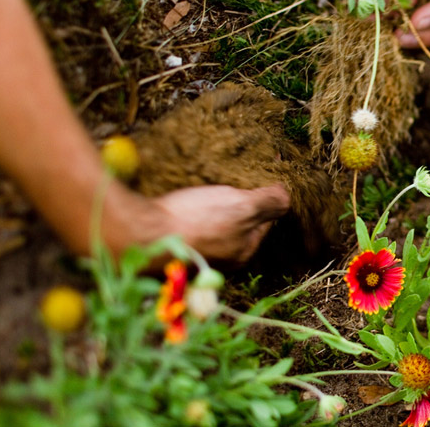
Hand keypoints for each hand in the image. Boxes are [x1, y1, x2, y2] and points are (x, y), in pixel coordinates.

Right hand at [152, 184, 290, 263]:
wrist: (142, 234)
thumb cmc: (196, 222)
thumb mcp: (243, 208)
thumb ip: (269, 203)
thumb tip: (287, 196)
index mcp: (243, 250)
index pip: (264, 220)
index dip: (263, 195)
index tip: (260, 172)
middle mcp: (221, 258)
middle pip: (238, 223)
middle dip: (237, 202)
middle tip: (232, 177)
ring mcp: (196, 252)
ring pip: (213, 223)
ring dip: (213, 204)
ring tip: (209, 184)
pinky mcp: (173, 243)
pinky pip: (190, 223)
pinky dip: (192, 210)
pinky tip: (186, 198)